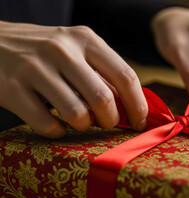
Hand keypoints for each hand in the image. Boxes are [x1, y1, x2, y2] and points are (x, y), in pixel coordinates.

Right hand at [0, 21, 147, 137]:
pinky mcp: (12, 89)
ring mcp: (35, 68)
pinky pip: (48, 125)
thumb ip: (103, 75)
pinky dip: (57, 131)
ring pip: (77, 114)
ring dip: (83, 126)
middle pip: (103, 99)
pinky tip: (55, 122)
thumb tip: (133, 106)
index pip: (125, 75)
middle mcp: (62, 50)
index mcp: (85, 39)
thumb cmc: (44, 52)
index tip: (140, 122)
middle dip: (111, 120)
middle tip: (107, 123)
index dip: (138, 105)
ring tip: (79, 120)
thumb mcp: (76, 51)